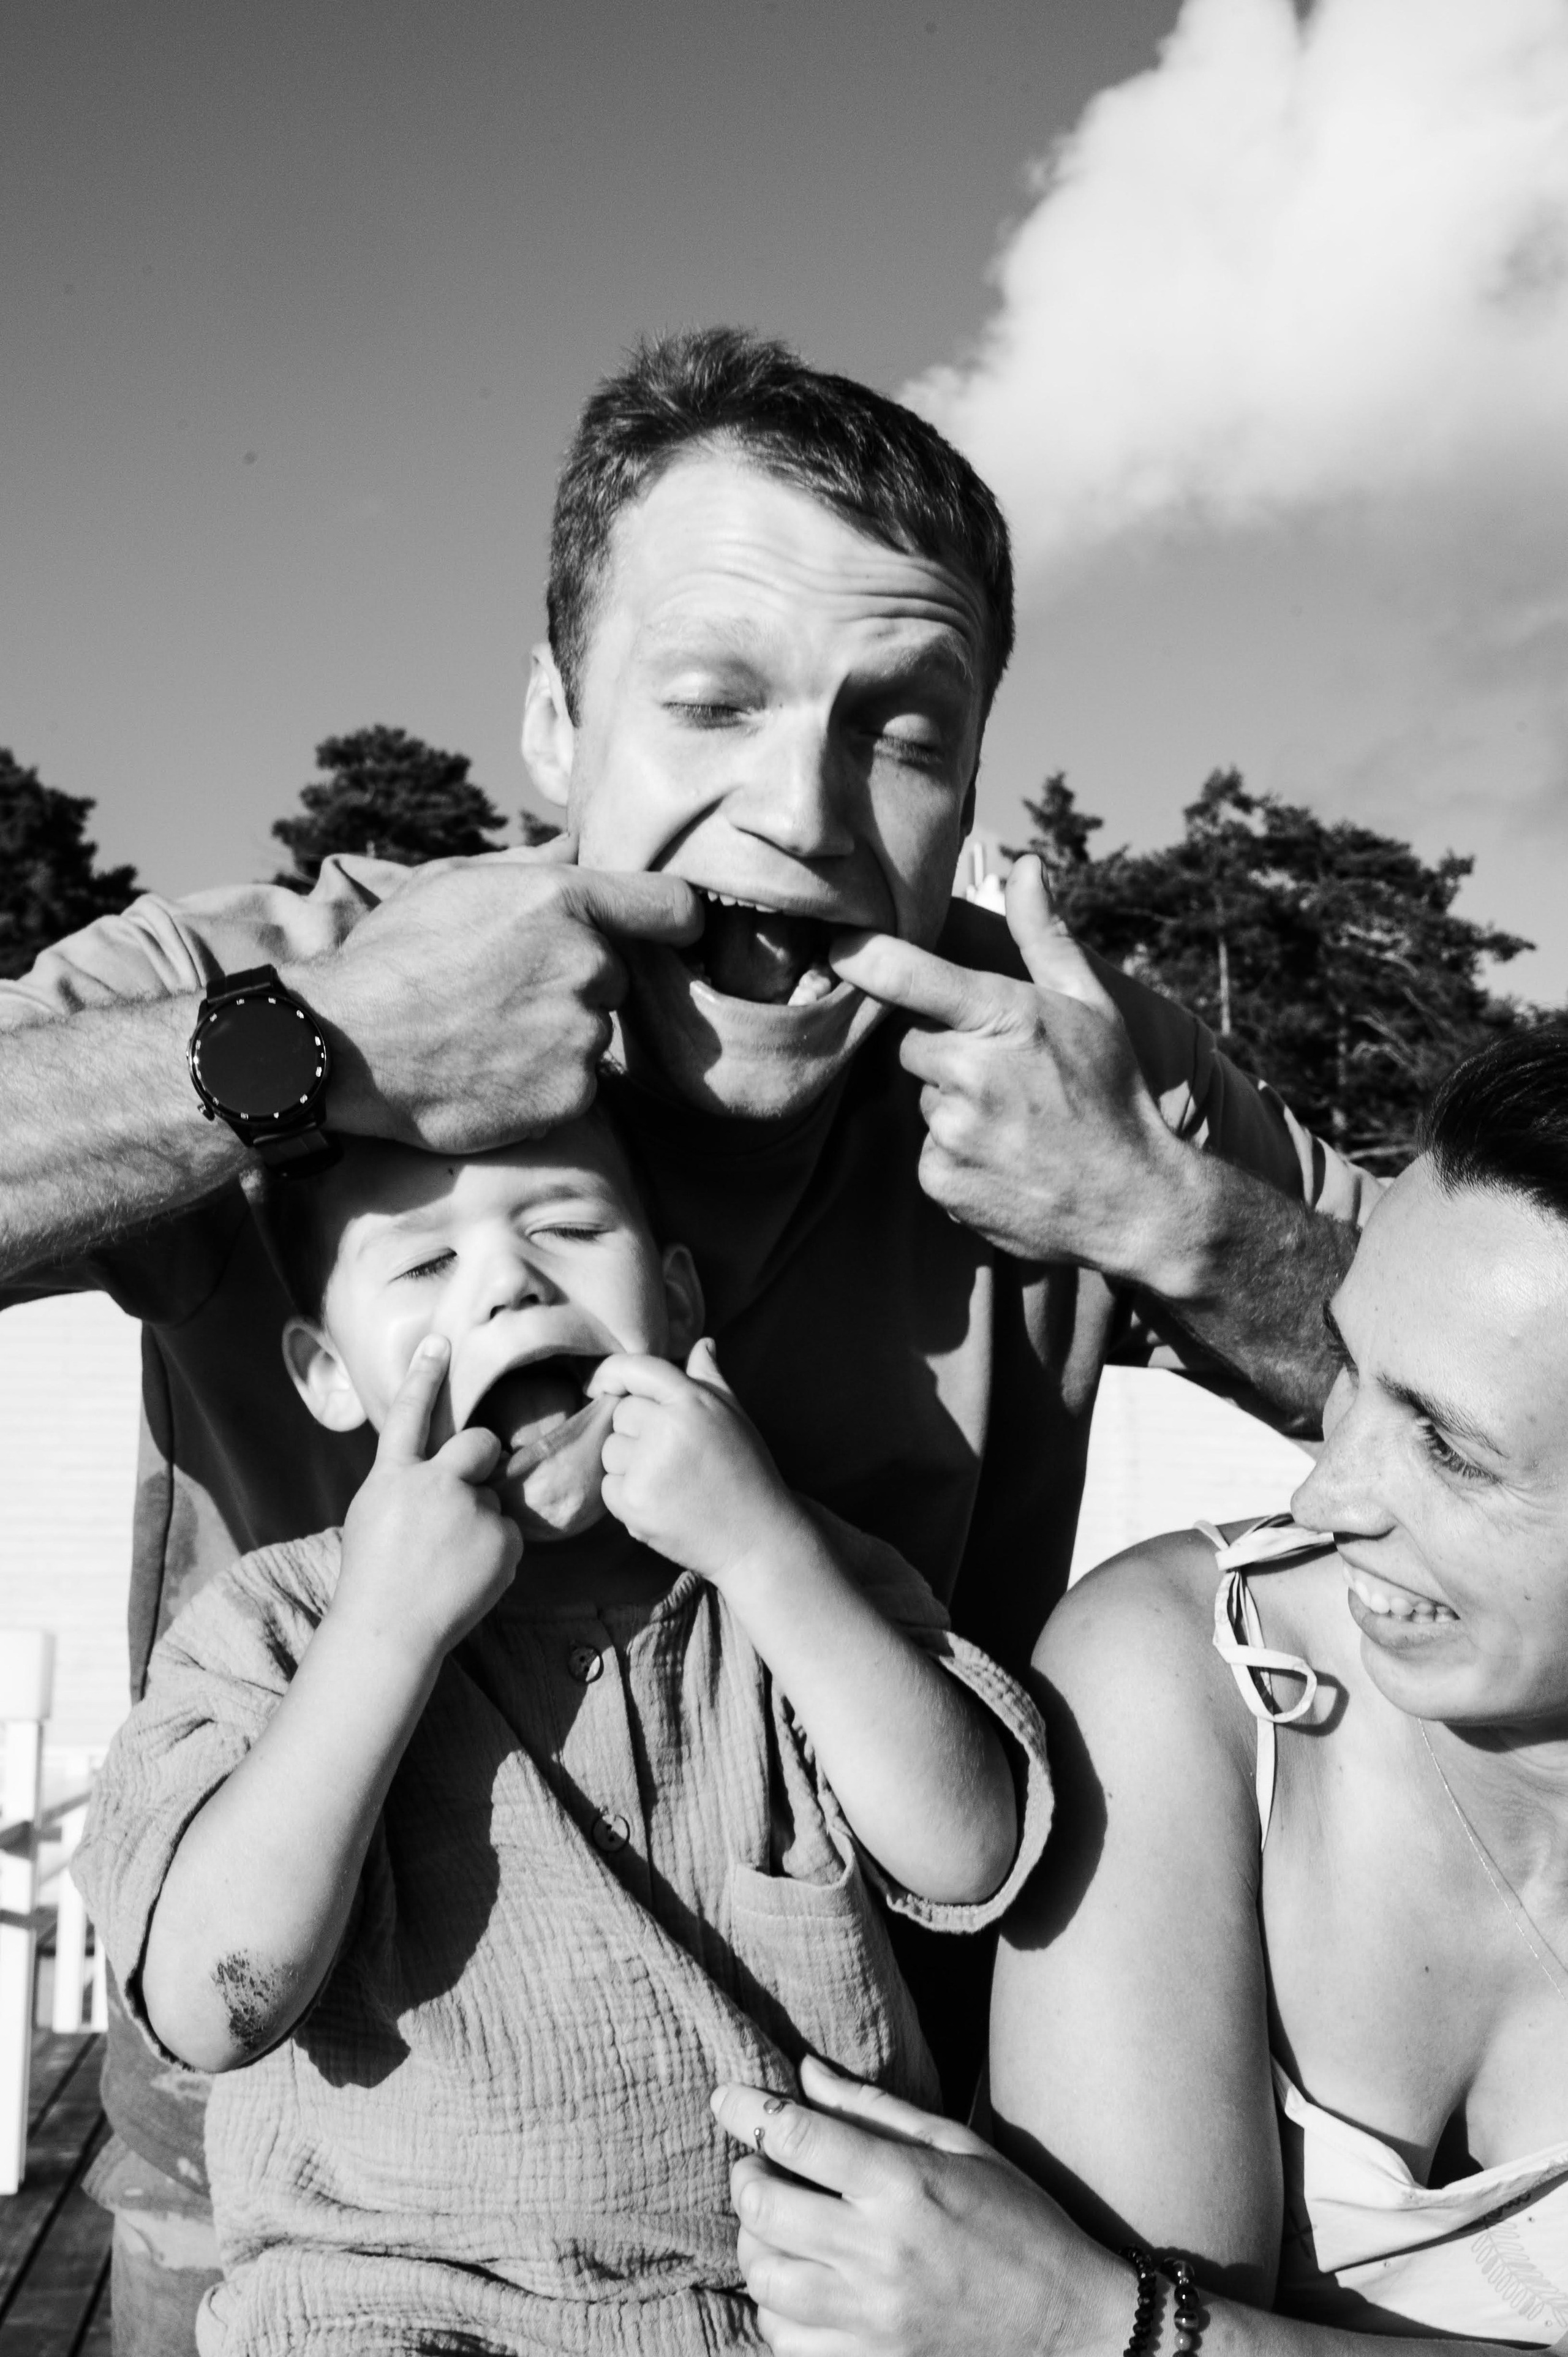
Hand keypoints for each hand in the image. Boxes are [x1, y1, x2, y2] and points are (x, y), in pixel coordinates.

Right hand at [300, 847, 701, 1151]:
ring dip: (557, 1039)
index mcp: (563, 900)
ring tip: (486, 1038)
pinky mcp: (569, 1096)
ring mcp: (581, 1035)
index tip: (668, 934)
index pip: (672, 907)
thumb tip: (576, 843)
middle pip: (617, 978)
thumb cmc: (389, 959)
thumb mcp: (449, 884)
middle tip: (507, 995)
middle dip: (576, 985)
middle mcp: (585, 964)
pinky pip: (576, 1089)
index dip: (673, 921)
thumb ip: (527, 865)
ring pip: (594, 1036)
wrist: (342, 1048)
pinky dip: (542, 1087)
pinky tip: (488, 1075)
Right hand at [337, 1336, 521, 1659]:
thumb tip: (442, 1469)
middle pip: (478, 1445)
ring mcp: (471, 1511)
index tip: (441, 1341)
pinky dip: (493, 1552)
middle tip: (460, 1495)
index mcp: (393, 1477)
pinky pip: (508, 1533)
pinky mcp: (502, 1540)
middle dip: (480, 1458)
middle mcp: (434, 1484)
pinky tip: (466, 1577)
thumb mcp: (375, 1514)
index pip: (410, 1414)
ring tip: (448, 1563)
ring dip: (478, 1523)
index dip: (425, 1376)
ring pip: (492, 1500)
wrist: (389, 1631)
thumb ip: (407, 1483)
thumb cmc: (375, 1575)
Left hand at [592, 1339, 798, 1583]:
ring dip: (628, 1465)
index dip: (612, 1372)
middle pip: (620, 1413)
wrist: (757, 1538)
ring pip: (610, 1450)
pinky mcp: (634, 1502)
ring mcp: (649, 1466)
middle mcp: (668, 1427)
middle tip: (670, 1456)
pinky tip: (660, 1503)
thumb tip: (701, 1343)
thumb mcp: (734, 1417)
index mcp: (693, 1400)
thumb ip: (710, 1378)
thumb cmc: (746, 1471)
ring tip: (669, 1482)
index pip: (637, 1368)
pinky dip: (625, 1496)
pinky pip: (608, 1486)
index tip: (601, 1385)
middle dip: (635, 1431)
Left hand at [712, 2057, 1127, 2356]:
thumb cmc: (1015, 2217)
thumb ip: (873, 2108)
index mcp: (904, 2185)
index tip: (726, 2097)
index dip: (748, 2108)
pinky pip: (785, 2340)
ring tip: (775, 2224)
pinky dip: (775, 2307)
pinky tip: (797, 2281)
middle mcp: (881, 2253)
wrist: (1066, 2319)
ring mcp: (873, 2318)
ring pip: (765, 2279)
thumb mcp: (956, 2145)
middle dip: (746, 2176)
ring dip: (755, 2244)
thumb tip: (804, 2072)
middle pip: (765, 2208)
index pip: (796, 2137)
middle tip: (758, 2164)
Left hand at [830, 858, 1192, 1282]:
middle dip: (945, 1051)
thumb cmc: (1113, 1093)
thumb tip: (1027, 866)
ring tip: (1013, 1122)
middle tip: (1002, 1073)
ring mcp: (953, 1130)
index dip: (862, 954)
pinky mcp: (941, 1180)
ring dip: (955, 1106)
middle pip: (911, 1042)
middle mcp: (972, 1072)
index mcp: (1004, 1017)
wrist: (1134, 1201)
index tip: (836, 942)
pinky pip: (927, 1152)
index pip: (906, 974)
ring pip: (924, 1100)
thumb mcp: (1091, 1006)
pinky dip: (956, 1155)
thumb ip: (1044, 935)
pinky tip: (1003, 1159)